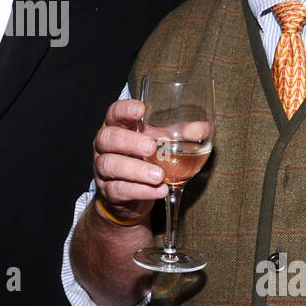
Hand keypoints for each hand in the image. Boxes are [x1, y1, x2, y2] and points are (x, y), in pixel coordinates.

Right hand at [93, 99, 167, 224]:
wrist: (132, 195)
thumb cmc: (145, 159)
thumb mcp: (161, 142)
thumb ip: (179, 134)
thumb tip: (202, 129)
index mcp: (117, 127)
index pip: (113, 113)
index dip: (124, 110)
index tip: (140, 110)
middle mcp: (105, 147)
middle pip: (107, 138)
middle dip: (129, 142)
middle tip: (151, 148)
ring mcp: (103, 170)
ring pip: (109, 165)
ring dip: (135, 170)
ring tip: (159, 175)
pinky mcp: (108, 192)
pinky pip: (118, 190)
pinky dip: (140, 190)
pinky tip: (158, 190)